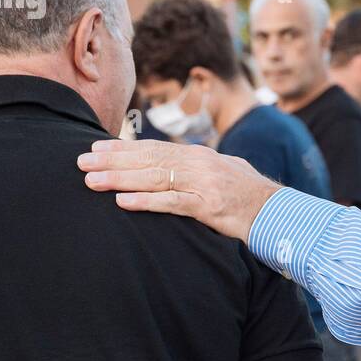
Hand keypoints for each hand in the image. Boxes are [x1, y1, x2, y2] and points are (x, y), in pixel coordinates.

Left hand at [78, 139, 280, 242]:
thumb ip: (196, 168)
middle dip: (112, 161)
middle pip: (148, 159)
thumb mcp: (222, 172)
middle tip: (81, 162)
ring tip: (91, 181)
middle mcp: (198, 164)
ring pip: (154, 178)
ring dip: (120, 179)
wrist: (278, 212)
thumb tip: (171, 166)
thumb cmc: (249, 195)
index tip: (96, 148)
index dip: (123, 148)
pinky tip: (123, 202)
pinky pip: (171, 203)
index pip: (154, 148)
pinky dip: (145, 202)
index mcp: (199, 155)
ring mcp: (203, 184)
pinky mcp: (209, 207)